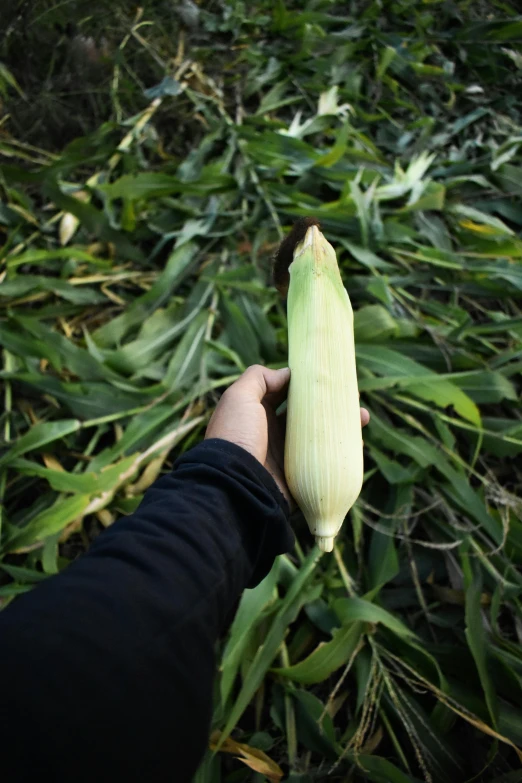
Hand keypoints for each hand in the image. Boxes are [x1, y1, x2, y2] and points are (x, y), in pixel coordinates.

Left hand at [205, 364, 369, 508]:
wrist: (236, 484)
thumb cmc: (236, 436)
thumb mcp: (239, 397)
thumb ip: (258, 378)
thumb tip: (286, 373)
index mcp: (257, 416)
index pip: (285, 395)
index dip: (304, 385)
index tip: (326, 377)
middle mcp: (272, 435)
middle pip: (307, 416)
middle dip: (329, 405)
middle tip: (353, 397)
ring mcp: (287, 457)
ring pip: (320, 438)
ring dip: (342, 426)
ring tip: (363, 416)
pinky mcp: (299, 477)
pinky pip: (325, 463)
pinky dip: (342, 452)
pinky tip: (358, 441)